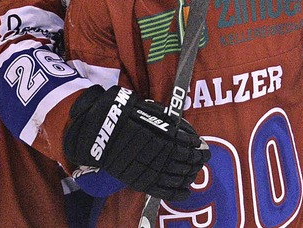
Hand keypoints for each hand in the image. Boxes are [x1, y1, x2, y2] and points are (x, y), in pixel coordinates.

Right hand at [64, 85, 209, 200]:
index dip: (196, 147)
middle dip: (196, 160)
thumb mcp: (146, 110)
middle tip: (205, 158)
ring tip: (196, 172)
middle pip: (183, 161)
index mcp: (159, 134)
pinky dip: (175, 192)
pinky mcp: (138, 180)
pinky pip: (161, 189)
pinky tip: (186, 192)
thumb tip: (184, 128)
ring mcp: (147, 168)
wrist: (97, 133)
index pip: (185, 145)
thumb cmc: (124, 116)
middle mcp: (155, 153)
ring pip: (175, 176)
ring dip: (189, 175)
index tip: (203, 146)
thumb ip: (166, 120)